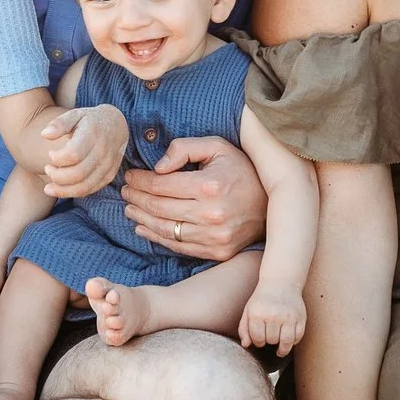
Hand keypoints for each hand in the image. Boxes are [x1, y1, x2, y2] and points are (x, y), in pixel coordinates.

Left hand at [39, 104, 129, 197]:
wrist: (117, 125)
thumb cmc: (90, 120)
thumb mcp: (75, 114)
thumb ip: (59, 123)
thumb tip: (44, 134)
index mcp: (92, 134)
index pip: (73, 155)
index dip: (57, 158)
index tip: (51, 153)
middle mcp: (103, 152)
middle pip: (78, 174)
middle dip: (57, 176)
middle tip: (48, 169)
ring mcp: (108, 166)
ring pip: (84, 187)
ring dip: (63, 190)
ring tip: (50, 185)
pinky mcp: (109, 175)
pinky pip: (91, 189)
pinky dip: (74, 192)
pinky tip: (63, 187)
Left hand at [120, 137, 266, 261]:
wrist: (274, 203)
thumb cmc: (242, 170)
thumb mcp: (217, 147)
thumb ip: (185, 148)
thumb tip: (158, 167)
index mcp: (209, 186)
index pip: (162, 184)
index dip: (140, 180)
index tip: (130, 176)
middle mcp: (211, 214)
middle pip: (159, 208)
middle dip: (136, 199)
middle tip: (125, 191)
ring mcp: (214, 237)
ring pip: (166, 230)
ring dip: (142, 219)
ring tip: (130, 209)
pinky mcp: (217, 252)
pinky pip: (179, 246)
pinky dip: (157, 238)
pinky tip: (144, 228)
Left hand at [238, 281, 306, 356]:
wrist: (281, 282)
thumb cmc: (262, 298)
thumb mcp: (248, 310)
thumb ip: (244, 329)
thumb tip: (246, 344)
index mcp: (258, 314)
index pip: (258, 339)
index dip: (258, 341)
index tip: (260, 338)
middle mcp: (273, 315)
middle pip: (272, 341)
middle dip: (270, 340)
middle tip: (270, 333)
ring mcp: (288, 317)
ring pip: (286, 343)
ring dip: (282, 346)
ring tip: (279, 345)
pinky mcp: (300, 318)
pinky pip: (298, 337)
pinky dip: (293, 342)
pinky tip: (288, 339)